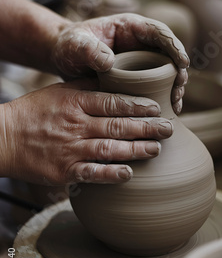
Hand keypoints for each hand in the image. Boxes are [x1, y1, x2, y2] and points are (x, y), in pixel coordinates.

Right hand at [0, 79, 172, 184]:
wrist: (3, 137)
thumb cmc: (33, 112)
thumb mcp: (58, 91)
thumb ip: (86, 89)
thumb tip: (115, 83)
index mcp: (76, 103)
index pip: (113, 102)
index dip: (138, 106)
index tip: (158, 108)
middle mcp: (76, 125)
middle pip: (118, 126)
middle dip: (147, 128)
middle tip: (169, 129)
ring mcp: (70, 149)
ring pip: (110, 149)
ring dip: (136, 150)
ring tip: (157, 149)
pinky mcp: (64, 171)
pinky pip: (92, 173)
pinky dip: (111, 174)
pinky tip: (129, 173)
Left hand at [52, 13, 188, 113]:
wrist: (64, 59)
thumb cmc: (69, 46)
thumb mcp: (74, 45)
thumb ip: (88, 49)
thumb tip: (109, 61)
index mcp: (130, 27)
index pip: (159, 33)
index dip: (175, 46)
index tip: (183, 62)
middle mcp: (141, 43)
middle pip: (170, 54)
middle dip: (179, 71)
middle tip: (179, 90)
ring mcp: (141, 61)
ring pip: (167, 72)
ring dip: (175, 87)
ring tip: (176, 104)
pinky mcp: (138, 78)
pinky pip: (157, 86)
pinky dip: (164, 98)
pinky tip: (168, 112)